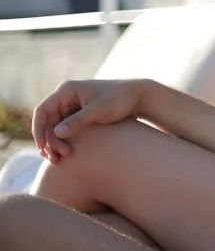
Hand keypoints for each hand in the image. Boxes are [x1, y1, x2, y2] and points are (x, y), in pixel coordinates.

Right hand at [31, 79, 148, 163]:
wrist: (139, 97)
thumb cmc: (120, 100)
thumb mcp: (98, 111)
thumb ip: (78, 121)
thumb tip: (57, 132)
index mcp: (67, 90)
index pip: (43, 110)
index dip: (39, 129)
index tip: (42, 146)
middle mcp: (66, 97)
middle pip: (47, 122)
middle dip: (49, 141)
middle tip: (56, 157)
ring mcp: (71, 106)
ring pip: (54, 128)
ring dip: (54, 144)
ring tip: (59, 160)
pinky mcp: (78, 115)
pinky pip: (64, 130)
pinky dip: (63, 142)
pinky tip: (65, 154)